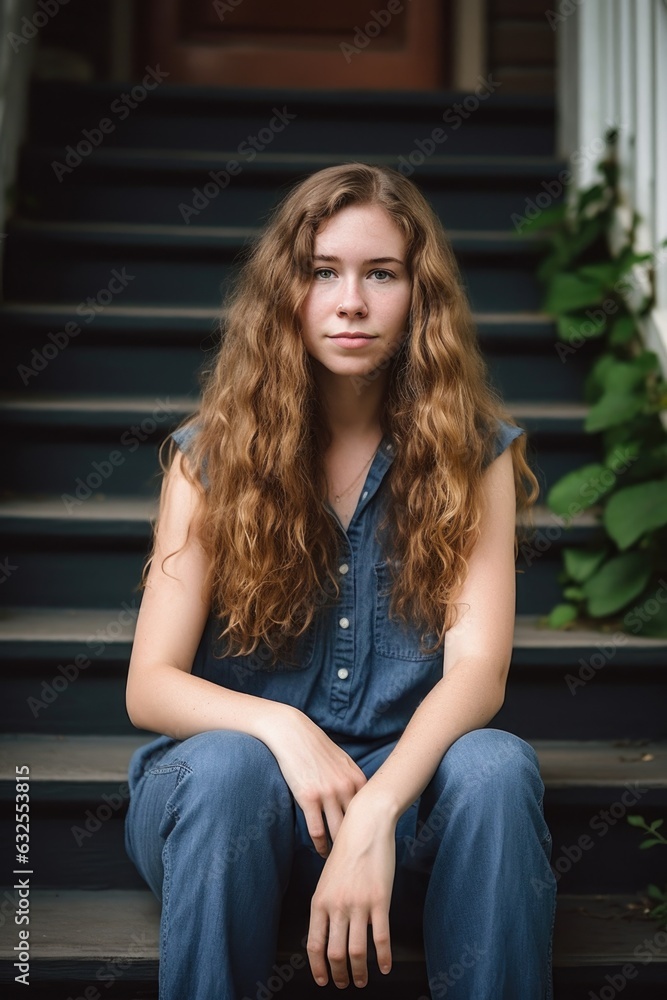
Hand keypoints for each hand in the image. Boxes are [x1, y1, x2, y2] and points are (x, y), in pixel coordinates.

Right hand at [267, 709, 367, 856]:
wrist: (292, 733)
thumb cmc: (316, 747)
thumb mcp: (342, 760)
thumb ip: (353, 780)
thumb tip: (361, 800)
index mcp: (357, 779)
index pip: (370, 812)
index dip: (372, 830)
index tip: (371, 844)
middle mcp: (346, 787)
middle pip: (357, 825)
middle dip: (359, 844)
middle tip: (360, 860)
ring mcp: (327, 794)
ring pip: (338, 832)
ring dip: (340, 849)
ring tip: (341, 862)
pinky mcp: (308, 798)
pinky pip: (317, 831)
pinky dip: (321, 846)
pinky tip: (322, 852)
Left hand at [307, 795, 395, 987]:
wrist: (365, 825)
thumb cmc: (347, 850)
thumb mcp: (328, 878)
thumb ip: (326, 904)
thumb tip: (326, 931)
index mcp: (319, 901)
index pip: (314, 945)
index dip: (318, 968)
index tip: (324, 980)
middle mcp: (337, 906)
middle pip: (335, 953)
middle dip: (340, 974)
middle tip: (345, 983)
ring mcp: (358, 904)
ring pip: (357, 952)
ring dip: (360, 972)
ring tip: (363, 980)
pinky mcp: (380, 900)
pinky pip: (381, 939)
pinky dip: (384, 958)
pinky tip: (386, 966)